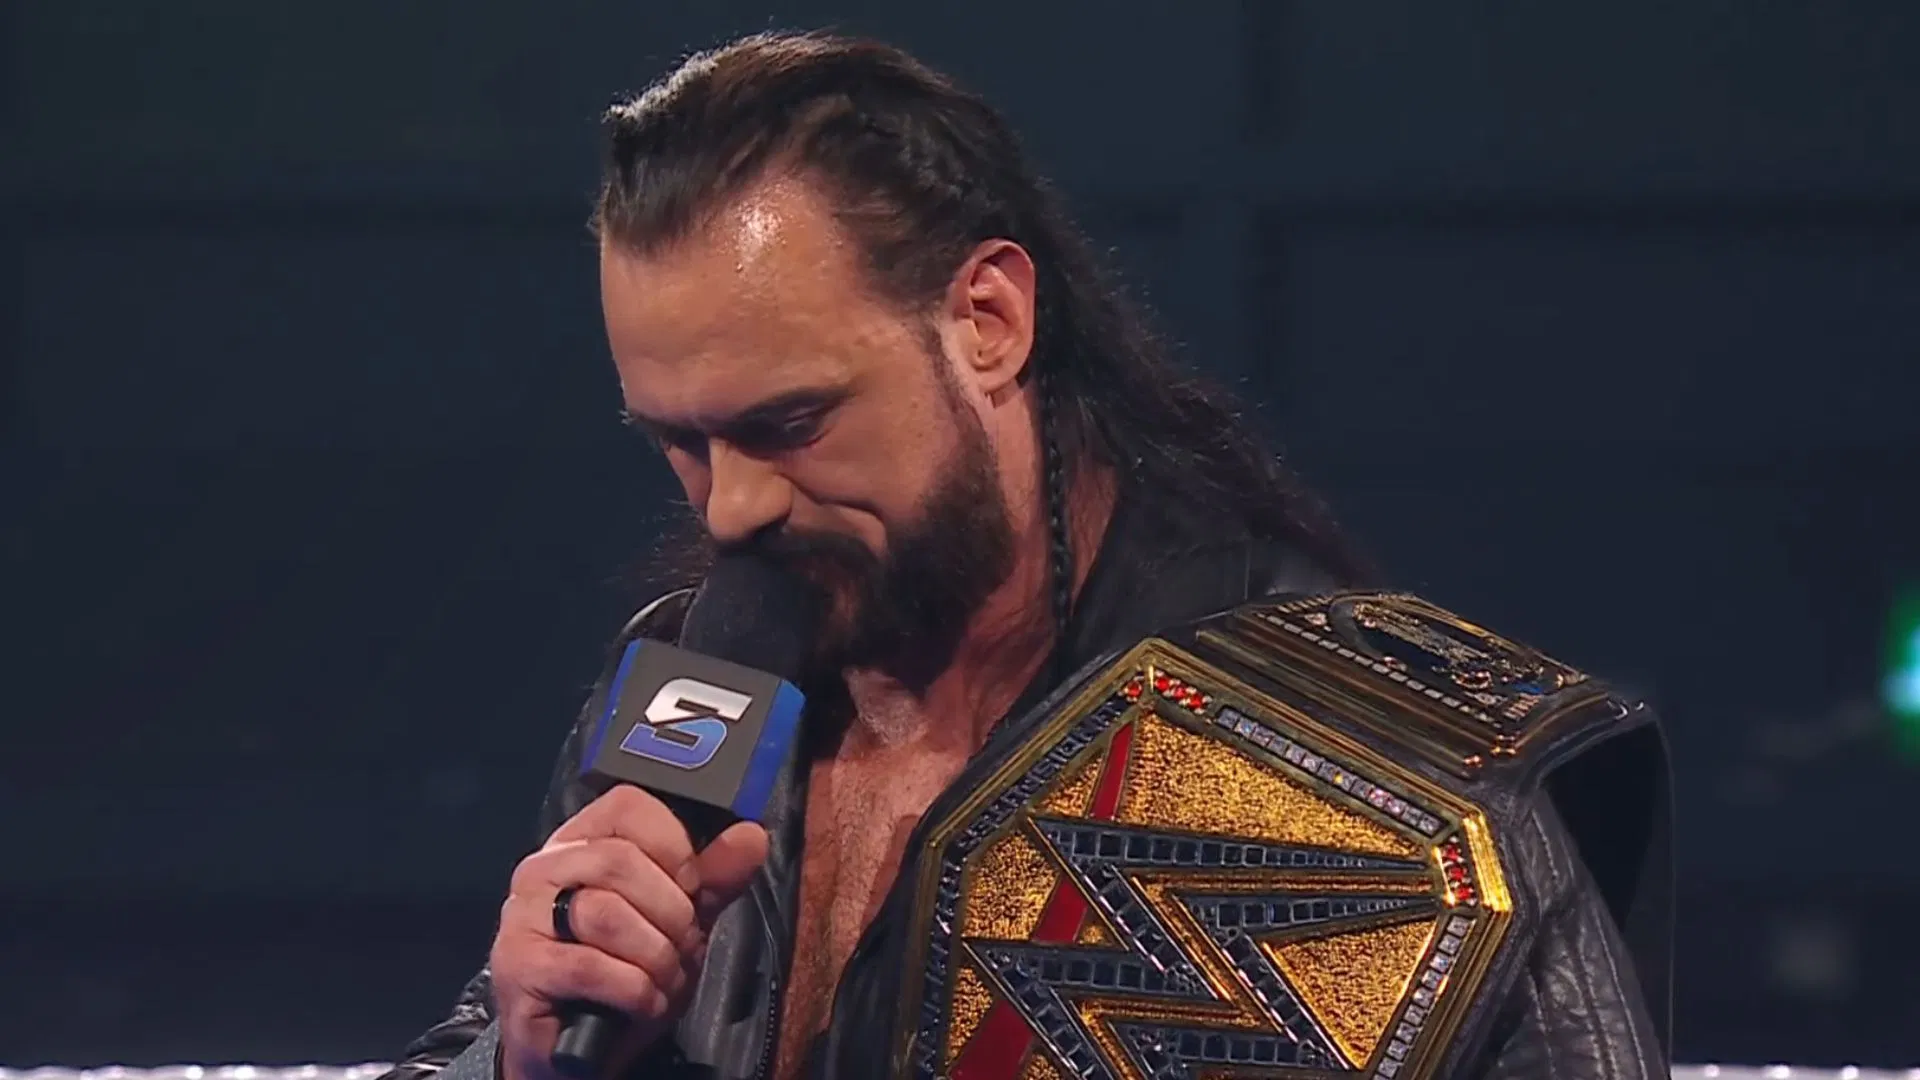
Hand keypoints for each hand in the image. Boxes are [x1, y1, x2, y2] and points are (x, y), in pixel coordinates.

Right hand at [489, 786, 768, 1079]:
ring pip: (606, 914)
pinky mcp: (519, 967)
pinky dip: (634, 991)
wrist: (580, 1055)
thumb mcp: (679, 922)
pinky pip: (591, 967)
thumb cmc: (625, 978)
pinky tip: (641, 1003)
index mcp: (582, 844)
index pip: (627, 806)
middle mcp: (544, 870)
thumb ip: (713, 879)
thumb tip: (751, 836)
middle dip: (671, 912)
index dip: (672, 843)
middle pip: (620, 861)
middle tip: (681, 946)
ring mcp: (523, 918)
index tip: (692, 885)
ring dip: (655, 956)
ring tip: (661, 979)